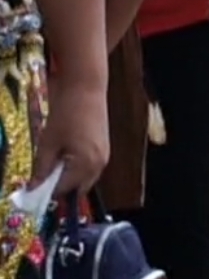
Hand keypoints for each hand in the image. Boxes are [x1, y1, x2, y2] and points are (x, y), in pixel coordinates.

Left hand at [31, 77, 108, 194]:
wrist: (86, 87)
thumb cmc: (66, 113)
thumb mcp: (48, 142)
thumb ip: (42, 168)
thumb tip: (33, 189)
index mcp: (86, 165)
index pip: (63, 190)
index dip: (46, 190)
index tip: (34, 185)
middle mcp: (100, 164)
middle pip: (77, 189)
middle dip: (60, 186)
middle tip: (44, 173)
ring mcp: (104, 156)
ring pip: (84, 179)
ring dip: (68, 176)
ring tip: (55, 158)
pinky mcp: (104, 148)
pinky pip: (89, 168)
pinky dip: (77, 167)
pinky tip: (66, 152)